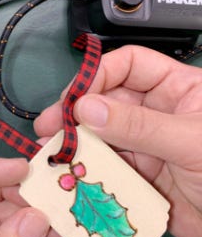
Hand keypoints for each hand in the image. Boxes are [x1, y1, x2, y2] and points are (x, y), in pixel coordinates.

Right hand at [34, 45, 201, 236]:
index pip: (129, 65)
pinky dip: (83, 166)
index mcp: (176, 89)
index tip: (74, 97)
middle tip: (49, 125)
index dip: (99, 74)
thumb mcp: (191, 143)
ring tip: (50, 149)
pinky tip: (66, 169)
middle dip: (75, 111)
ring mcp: (141, 143)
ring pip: (99, 133)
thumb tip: (86, 108)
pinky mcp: (132, 172)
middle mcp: (154, 112)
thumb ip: (139, 125)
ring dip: (74, 140)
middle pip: (105, 99)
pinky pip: (102, 164)